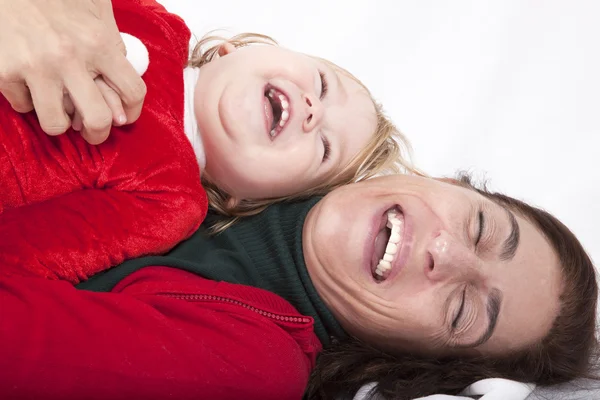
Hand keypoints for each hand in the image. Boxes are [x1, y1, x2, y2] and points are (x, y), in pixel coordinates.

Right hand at [0, 0, 146, 143]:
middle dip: (98, 133)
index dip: (133, 112)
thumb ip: (113, 47)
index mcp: (99, 42)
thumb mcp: (97, 12)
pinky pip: (23, 107)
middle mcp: (69, 57)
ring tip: (59, 108)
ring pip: (56, 124)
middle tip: (93, 131)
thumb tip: (121, 90)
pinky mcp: (5, 72)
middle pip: (97, 120)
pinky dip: (29, 101)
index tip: (124, 118)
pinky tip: (32, 85)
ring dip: (60, 122)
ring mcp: (35, 67)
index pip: (133, 91)